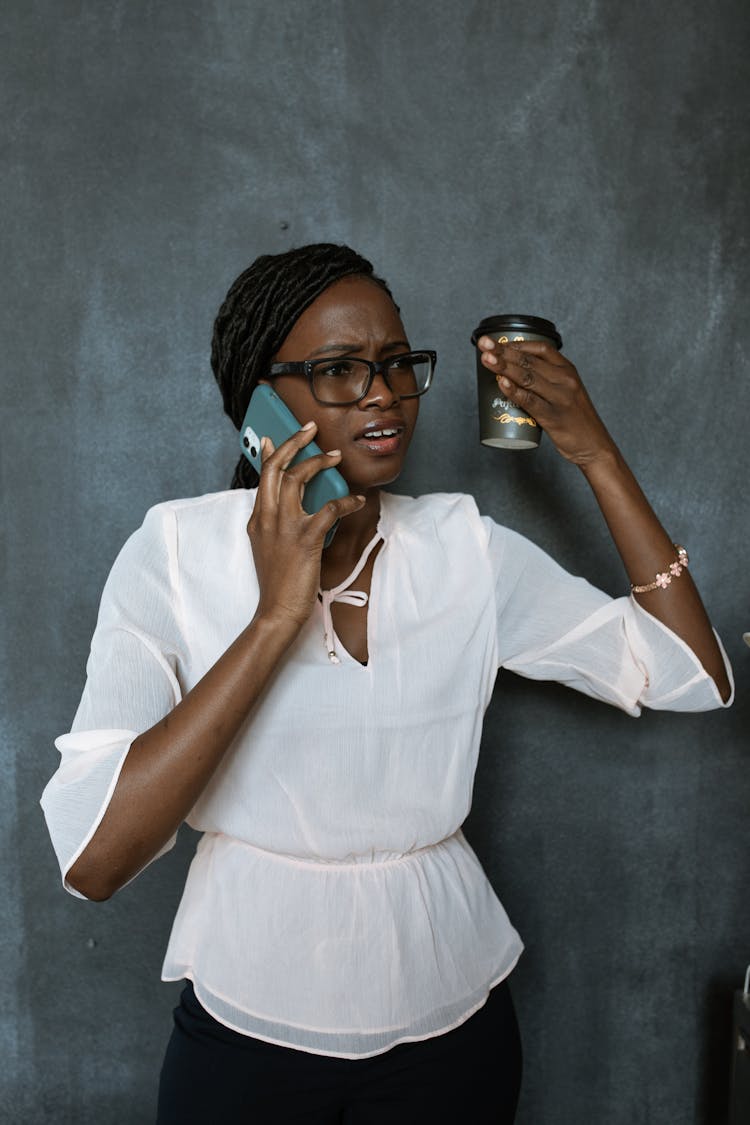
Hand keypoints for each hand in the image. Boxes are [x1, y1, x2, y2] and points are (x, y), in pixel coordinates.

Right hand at [247, 422, 365, 627]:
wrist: (277, 611)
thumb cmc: (277, 583)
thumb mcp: (266, 547)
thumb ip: (272, 524)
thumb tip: (288, 506)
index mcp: (257, 519)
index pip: (261, 476)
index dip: (268, 452)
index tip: (272, 436)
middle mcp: (267, 518)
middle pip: (276, 467)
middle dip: (294, 442)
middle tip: (311, 429)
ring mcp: (284, 526)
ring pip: (298, 478)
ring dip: (319, 462)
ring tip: (335, 456)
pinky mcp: (305, 538)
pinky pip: (329, 508)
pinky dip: (347, 501)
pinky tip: (357, 500)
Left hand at [476, 337, 615, 465]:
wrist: (594, 446)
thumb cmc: (574, 419)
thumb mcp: (566, 392)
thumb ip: (546, 381)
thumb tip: (512, 374)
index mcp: (568, 370)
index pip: (541, 348)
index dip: (517, 343)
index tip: (497, 341)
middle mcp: (566, 380)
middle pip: (529, 361)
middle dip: (503, 351)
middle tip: (483, 345)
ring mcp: (560, 398)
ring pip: (527, 378)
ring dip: (504, 366)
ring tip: (486, 359)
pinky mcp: (554, 417)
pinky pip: (530, 401)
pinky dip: (514, 391)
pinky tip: (500, 382)